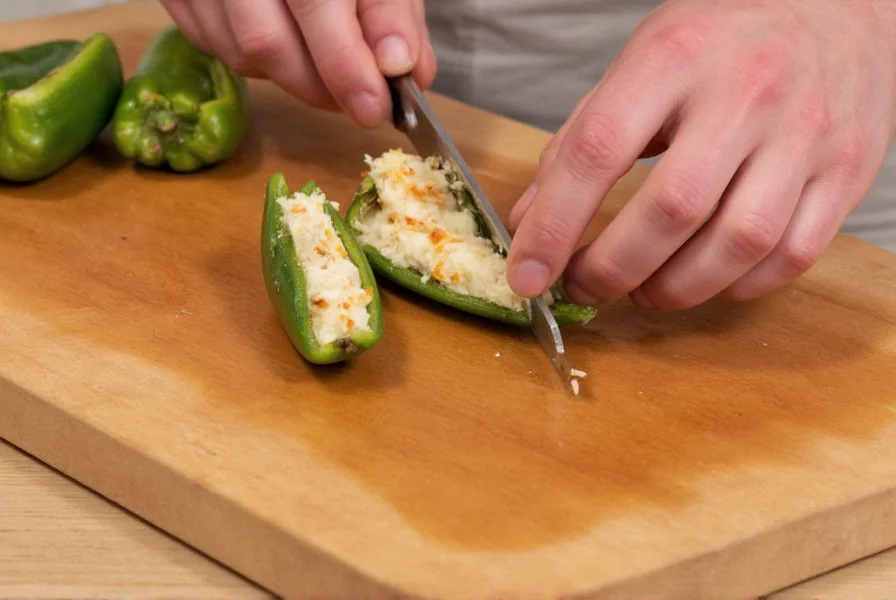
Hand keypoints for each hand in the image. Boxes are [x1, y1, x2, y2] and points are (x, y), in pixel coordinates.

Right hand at [160, 0, 436, 127]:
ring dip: (295, 78)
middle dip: (322, 87)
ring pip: (240, 53)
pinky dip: (260, 61)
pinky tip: (291, 44)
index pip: (313, 1)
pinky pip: (214, 46)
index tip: (375, 106)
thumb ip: (391, 7)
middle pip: (265, 41)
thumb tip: (404, 68)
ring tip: (334, 69)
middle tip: (364, 103)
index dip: (344, 62)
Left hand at [505, 0, 895, 310]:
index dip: (554, 226)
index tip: (527, 274)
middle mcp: (747, 93)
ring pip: (738, 244)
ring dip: (676, 289)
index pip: (598, 150)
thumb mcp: (640, 62)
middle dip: (612, 269)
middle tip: (585, 287)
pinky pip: (792, 255)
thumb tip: (532, 220)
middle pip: (671, 210)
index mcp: (676, 56)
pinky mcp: (847, 170)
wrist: (839, 5)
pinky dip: (738, 285)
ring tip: (643, 291)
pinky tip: (708, 276)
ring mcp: (806, 134)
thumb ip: (580, 139)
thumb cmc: (724, 39)